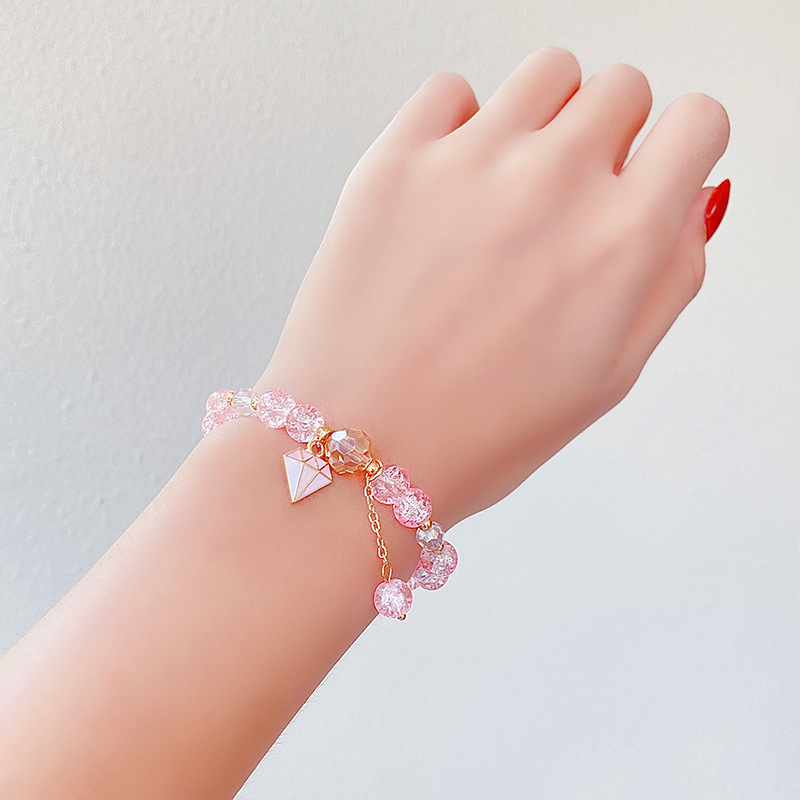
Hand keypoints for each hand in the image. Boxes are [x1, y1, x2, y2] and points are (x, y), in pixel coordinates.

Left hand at [257, 46, 729, 529]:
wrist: (359, 450)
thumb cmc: (479, 432)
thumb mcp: (609, 377)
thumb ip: (669, 276)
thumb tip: (693, 198)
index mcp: (621, 241)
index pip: (697, 121)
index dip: (679, 150)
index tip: (651, 174)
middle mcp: (554, 183)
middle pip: (621, 90)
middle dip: (610, 138)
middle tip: (569, 201)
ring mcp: (469, 162)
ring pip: (548, 72)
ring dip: (546, 117)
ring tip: (512, 186)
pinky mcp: (394, 161)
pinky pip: (452, 90)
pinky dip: (460, 124)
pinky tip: (449, 187)